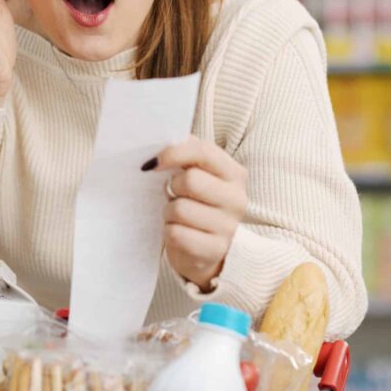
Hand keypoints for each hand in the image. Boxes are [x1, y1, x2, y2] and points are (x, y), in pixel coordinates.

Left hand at [150, 136, 248, 291]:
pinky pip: (176, 234)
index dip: (173, 153)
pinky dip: (170, 232)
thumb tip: (165, 139)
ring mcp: (229, 227)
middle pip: (190, 181)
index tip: (153, 163)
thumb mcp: (197, 175)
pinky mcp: (215, 250)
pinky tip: (180, 233)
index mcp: (234, 174)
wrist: (205, 251)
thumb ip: (187, 153)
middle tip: (173, 195)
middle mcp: (237, 199)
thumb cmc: (196, 204)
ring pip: (179, 209)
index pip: (203, 151)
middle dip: (172, 188)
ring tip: (178, 217)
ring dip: (169, 213)